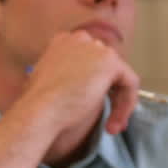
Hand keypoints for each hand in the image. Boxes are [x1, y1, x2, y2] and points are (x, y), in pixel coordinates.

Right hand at [21, 29, 140, 135]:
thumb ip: (66, 80)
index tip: (95, 108)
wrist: (40, 110)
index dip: (97, 87)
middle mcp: (79, 40)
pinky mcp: (110, 62)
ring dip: (120, 104)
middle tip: (110, 121)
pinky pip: (130, 83)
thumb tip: (84, 92)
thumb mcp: (48, 84)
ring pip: (120, 77)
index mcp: (62, 43)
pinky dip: (127, 103)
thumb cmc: (38, 105)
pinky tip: (116, 122)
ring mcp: (95, 49)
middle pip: (107, 68)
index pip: (90, 62)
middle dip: (112, 96)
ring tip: (112, 127)